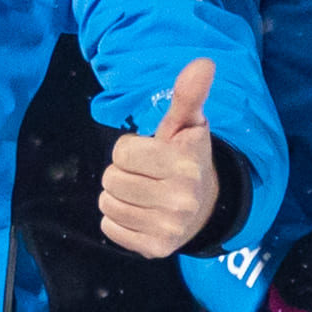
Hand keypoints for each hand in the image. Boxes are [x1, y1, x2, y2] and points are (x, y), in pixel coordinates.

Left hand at [95, 58, 226, 260]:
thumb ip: (188, 95)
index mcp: (185, 164)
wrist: (205, 206)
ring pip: (107, 204)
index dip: (130, 149)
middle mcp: (180, 199)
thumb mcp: (187, 124)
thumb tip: (203, 62)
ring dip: (117, 196)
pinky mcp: (155, 248)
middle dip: (122, 173)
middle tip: (145, 175)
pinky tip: (140, 212)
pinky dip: (117, 220)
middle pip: (111, 179)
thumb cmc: (186, 156)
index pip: (122, 152)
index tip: (149, 153)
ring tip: (142, 193)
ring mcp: (168, 227)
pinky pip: (109, 228)